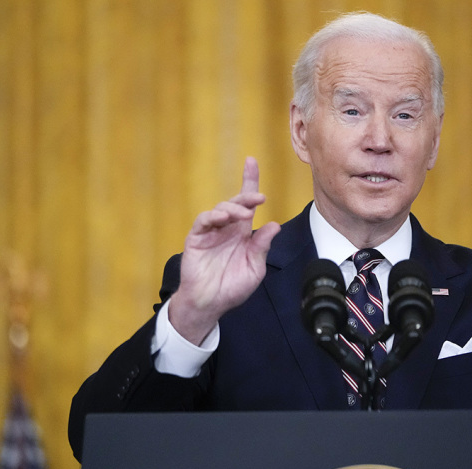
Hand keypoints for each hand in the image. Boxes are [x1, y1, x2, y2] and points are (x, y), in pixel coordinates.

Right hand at [169, 157, 280, 344]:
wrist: (210, 303)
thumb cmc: (232, 287)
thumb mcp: (254, 267)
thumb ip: (262, 246)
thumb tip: (274, 225)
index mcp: (242, 233)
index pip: (247, 203)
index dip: (249, 181)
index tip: (251, 161)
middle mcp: (227, 228)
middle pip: (235, 202)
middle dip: (246, 195)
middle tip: (259, 198)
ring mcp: (211, 232)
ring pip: (220, 209)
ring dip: (233, 208)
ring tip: (243, 214)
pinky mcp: (197, 238)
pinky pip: (203, 221)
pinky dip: (213, 216)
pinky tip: (222, 218)